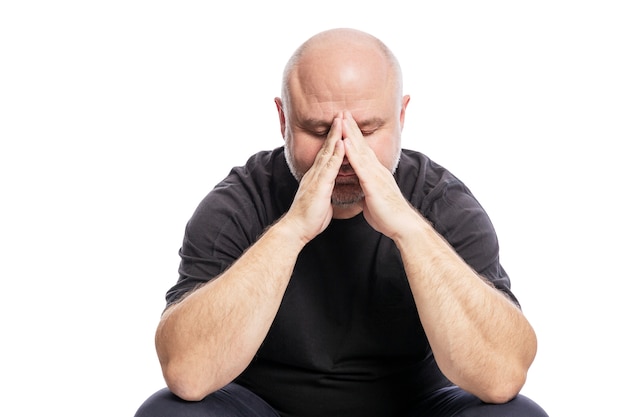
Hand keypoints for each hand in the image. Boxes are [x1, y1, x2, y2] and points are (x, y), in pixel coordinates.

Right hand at [283, 117, 344, 242]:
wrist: (297, 229)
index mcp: (317, 177)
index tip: (341, 126)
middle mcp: (315, 173)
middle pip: (327, 147)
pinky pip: (330, 167)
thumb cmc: (309, 218)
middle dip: (335, 130)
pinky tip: (342, 143)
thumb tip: (330, 189)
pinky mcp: (320, 185)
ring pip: (328, 153)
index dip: (334, 139)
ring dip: (335, 136)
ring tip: (342, 121)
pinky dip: (336, 154)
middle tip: (342, 114)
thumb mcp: (320, 200)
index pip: (327, 154)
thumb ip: (325, 191)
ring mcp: (317, 178)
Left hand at [342, 112, 413, 238]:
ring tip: (342, 119)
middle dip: (352, 128)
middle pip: (362, 144)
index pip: (363, 151)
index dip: (354, 136)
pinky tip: (345, 142)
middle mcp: (376, 170)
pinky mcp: (372, 183)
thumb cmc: (387, 215)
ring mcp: (375, 175)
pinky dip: (352, 153)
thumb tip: (364, 188)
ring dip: (351, 134)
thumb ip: (368, 189)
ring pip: (361, 150)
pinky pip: (360, 165)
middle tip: (343, 112)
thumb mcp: (375, 198)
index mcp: (375, 173)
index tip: (346, 124)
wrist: (401, 224)